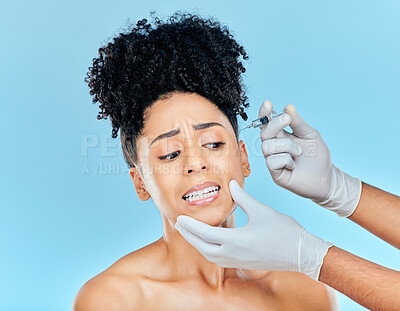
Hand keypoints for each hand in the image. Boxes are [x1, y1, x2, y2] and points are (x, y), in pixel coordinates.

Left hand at [175, 179, 332, 279]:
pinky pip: (219, 258)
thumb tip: (231, 183)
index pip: (205, 234)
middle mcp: (234, 254)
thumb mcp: (261, 210)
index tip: (179, 218)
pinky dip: (209, 250)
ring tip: (190, 232)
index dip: (190, 226)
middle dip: (189, 236)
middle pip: (203, 247)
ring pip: (210, 255)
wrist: (301, 253)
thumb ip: (242, 197)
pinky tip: (209, 241)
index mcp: (236, 240)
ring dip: (198, 244)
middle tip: (179, 224)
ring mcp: (238, 261)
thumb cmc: (284, 231)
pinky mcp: (243, 263)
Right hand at [259, 100, 361, 216]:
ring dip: (286, 146)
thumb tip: (288, 107)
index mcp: (281, 135)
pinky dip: (285, 160)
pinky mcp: (275, 173)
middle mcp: (275, 146)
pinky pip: (271, 161)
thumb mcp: (310, 135)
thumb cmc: (317, 157)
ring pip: (267, 146)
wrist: (326, 177)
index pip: (267, 123)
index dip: (265, 113)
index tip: (268, 103)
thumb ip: (298, 122)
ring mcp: (273, 160)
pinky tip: (293, 165)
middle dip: (275, 124)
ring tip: (299, 153)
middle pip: (264, 132)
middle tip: (287, 119)